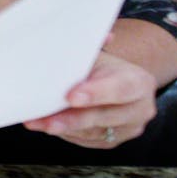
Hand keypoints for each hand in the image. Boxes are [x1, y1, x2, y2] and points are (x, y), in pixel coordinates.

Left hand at [23, 50, 157, 147]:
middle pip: (104, 116)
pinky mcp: (111, 141)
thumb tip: (82, 37)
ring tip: (36, 123)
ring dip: (62, 128)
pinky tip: (46, 125)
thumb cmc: (101, 66)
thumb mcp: (98, 54)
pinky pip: (85, 140)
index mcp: (140, 82)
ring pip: (92, 132)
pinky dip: (64, 133)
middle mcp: (140, 109)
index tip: (71, 97)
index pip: (120, 89)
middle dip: (73, 119)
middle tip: (48, 121)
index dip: (96, 93)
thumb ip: (89, 46)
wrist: (114, 81)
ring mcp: (127, 129)